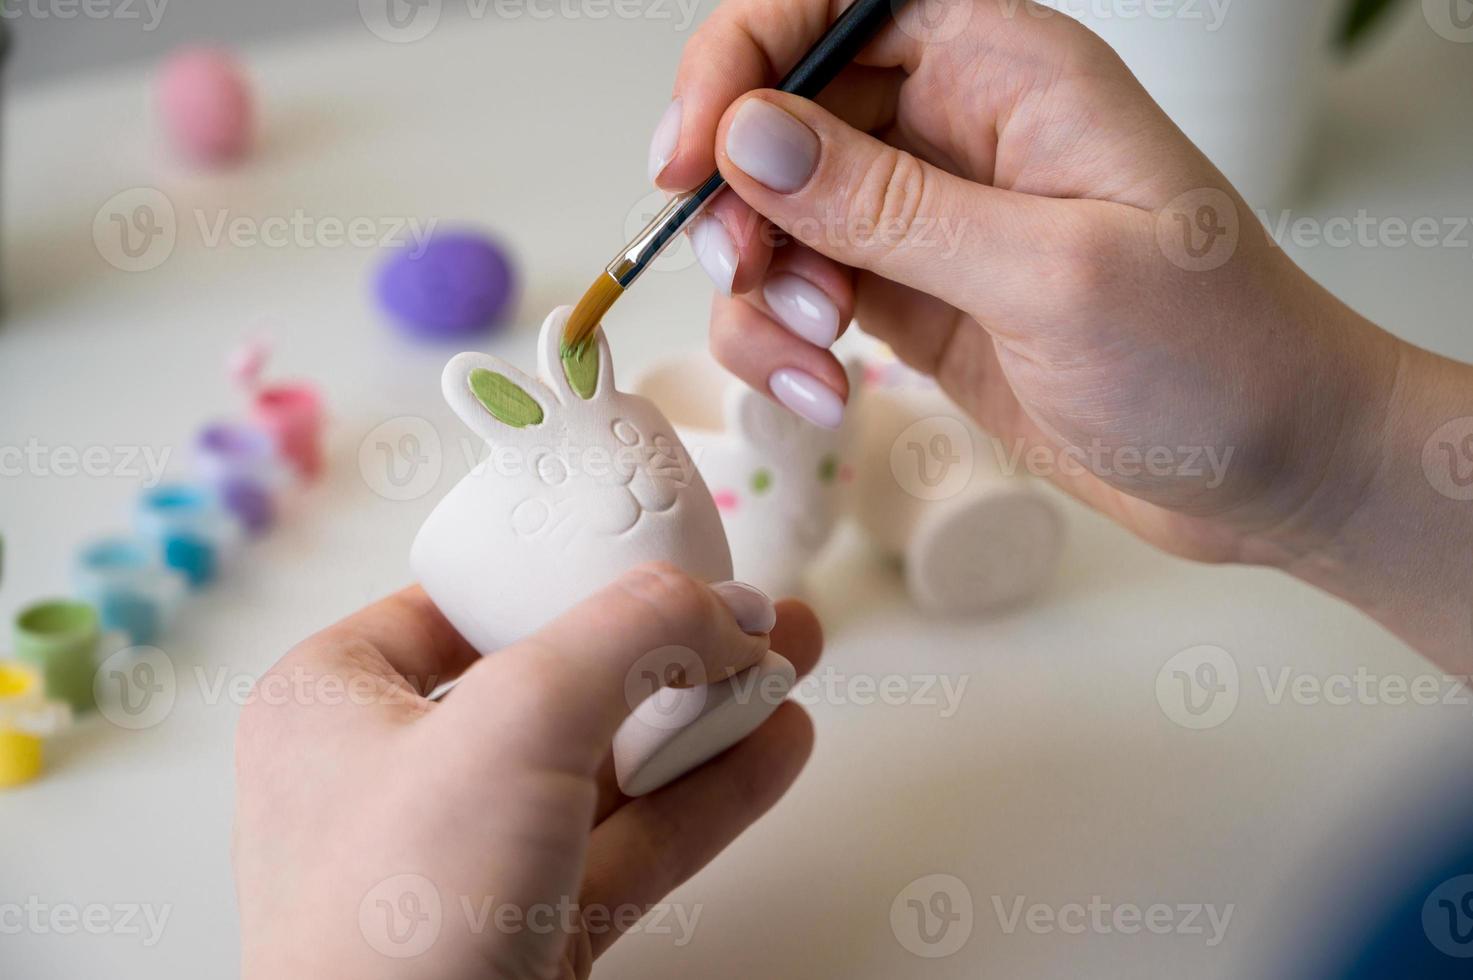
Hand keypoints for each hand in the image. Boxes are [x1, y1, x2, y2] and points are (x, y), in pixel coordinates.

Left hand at [234, 565, 820, 977]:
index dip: (567, 573)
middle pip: (557, 679)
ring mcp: (468, 861)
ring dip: (703, 714)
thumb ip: (626, 636)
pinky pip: (632, 839)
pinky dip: (706, 793)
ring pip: (607, 762)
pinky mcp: (532, 928)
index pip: (462, 604)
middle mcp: (396, 778)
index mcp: (336, 704)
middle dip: (667, 644)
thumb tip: (716, 606)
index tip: (654, 554)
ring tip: (788, 662)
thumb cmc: (395, 921)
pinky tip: (774, 748)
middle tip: (749, 609)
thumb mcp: (514, 722)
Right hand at [653, 0, 1472, 664]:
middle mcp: (955, 130)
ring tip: (815, 357)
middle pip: (781, 116)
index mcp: (1006, 70)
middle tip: (752, 277)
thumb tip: (750, 137)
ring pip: (779, 216)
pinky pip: (804, 294)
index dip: (742, 59)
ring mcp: (928, 220)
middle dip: (742, 201)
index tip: (692, 155)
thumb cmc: (1217, 356)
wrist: (1272, 469)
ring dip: (760, 288)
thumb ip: (893, 206)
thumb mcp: (1052, 275)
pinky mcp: (914, 299)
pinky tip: (825, 389)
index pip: (833, 8)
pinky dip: (784, 341)